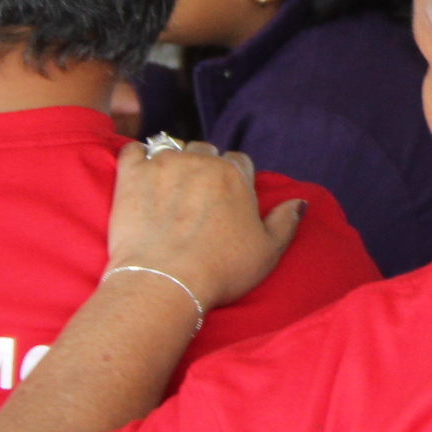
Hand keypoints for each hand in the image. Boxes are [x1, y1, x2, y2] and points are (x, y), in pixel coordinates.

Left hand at [109, 141, 303, 311]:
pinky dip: (136, 157)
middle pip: (204, 149)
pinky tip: (138, 172)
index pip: (238, 160)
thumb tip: (300, 202)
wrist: (165, 282)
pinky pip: (132, 151)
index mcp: (235, 175)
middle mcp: (201, 161)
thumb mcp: (267, 251)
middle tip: (194, 195)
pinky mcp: (131, 176)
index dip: (233, 177)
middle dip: (202, 165)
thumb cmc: (221, 269)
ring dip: (171, 162)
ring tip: (166, 187)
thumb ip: (285, 221)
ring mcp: (164, 165)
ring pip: (170, 148)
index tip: (226, 197)